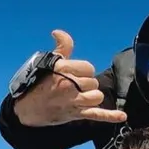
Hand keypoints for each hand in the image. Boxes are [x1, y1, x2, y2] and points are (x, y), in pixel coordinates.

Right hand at [13, 30, 127, 126]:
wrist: (26, 108)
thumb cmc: (37, 83)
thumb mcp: (47, 62)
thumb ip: (61, 47)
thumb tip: (58, 32)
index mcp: (63, 70)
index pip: (88, 68)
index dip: (83, 71)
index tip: (74, 74)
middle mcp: (69, 85)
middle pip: (93, 82)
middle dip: (86, 84)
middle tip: (72, 87)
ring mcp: (73, 101)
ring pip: (97, 97)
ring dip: (91, 97)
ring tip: (80, 97)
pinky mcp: (75, 115)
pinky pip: (97, 115)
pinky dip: (110, 116)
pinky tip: (122, 116)